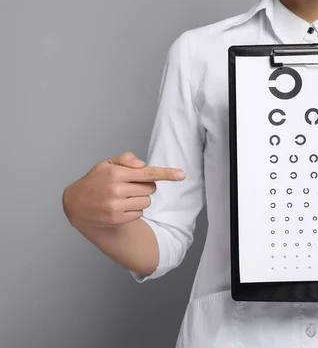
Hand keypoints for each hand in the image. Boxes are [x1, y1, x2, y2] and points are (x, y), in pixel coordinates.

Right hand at [62, 152, 185, 228]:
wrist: (75, 204)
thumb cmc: (94, 181)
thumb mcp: (106, 164)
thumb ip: (126, 159)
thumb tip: (143, 165)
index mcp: (116, 173)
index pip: (148, 173)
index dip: (167, 174)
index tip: (182, 175)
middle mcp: (117, 190)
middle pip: (151, 188)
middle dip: (145, 186)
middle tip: (130, 186)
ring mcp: (116, 206)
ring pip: (147, 202)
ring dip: (140, 199)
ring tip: (123, 197)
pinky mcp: (117, 219)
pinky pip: (140, 213)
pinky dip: (134, 210)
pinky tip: (120, 207)